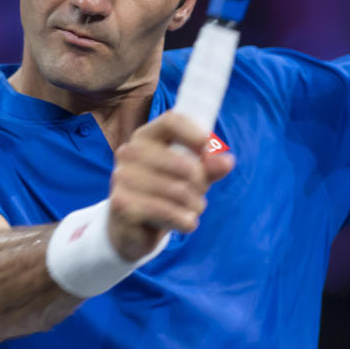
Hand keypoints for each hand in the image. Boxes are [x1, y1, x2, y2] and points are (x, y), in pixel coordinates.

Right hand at [107, 111, 234, 261]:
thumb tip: (227, 161)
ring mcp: (122, 178)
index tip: (208, 150)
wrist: (130, 227)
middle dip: (201, 185)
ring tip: (191, 211)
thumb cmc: (162, 194)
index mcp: (144, 137)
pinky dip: (185, 222)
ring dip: (195, 206)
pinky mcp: (122, 204)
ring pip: (180, 192)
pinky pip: (169, 212)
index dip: (195, 134)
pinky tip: (182, 223)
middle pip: (185, 164)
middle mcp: (129, 153)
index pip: (171, 121)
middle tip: (199, 195)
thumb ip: (207, 167)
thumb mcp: (188, 177)